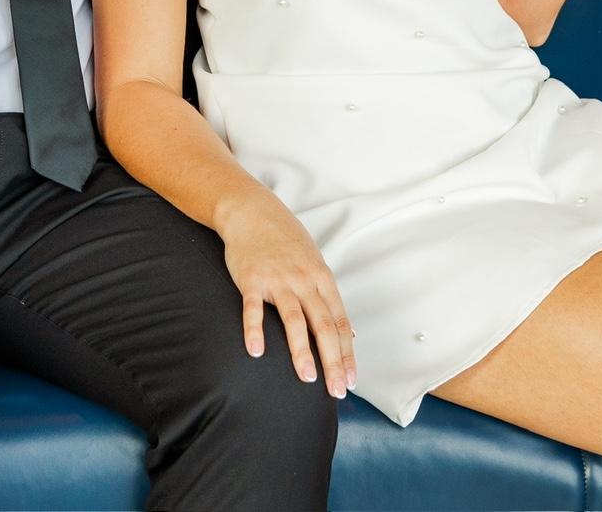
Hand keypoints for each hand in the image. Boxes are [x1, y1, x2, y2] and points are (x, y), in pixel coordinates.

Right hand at [217, 190, 355, 399]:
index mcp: (321, 278)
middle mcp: (303, 280)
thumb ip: (329, 299)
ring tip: (307, 377)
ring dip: (301, 350)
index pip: (339, 322)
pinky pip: (253, 308)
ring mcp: (277, 279)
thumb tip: (349, 334)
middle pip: (323, 325)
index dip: (346, 353)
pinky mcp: (251, 279)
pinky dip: (255, 330)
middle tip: (336, 389)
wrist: (253, 211)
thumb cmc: (285, 240)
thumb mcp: (314, 263)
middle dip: (332, 359)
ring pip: (294, 319)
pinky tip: (256, 352)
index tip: (351, 380)